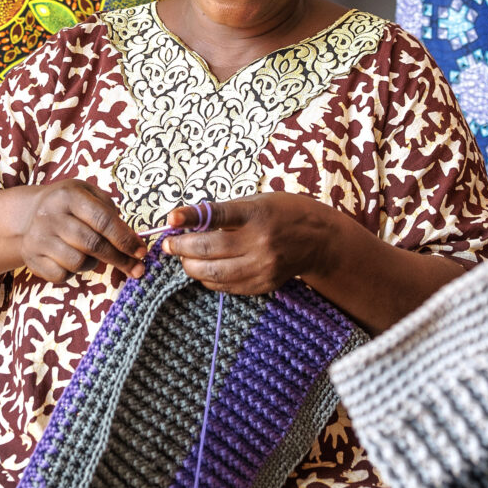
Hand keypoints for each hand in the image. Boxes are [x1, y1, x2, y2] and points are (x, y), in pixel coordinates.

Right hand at [13, 179, 143, 282]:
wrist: (28, 214)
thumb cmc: (69, 206)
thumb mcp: (89, 196)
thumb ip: (112, 216)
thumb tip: (134, 243)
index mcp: (69, 195)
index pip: (103, 220)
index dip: (125, 239)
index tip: (141, 252)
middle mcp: (50, 215)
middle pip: (92, 244)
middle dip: (119, 258)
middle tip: (136, 268)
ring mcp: (38, 237)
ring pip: (78, 262)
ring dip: (92, 263)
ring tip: (90, 253)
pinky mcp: (31, 257)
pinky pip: (61, 275)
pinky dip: (72, 273)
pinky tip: (71, 259)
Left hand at [162, 194, 357, 296]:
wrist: (319, 240)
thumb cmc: (284, 213)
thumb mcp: (257, 201)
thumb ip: (224, 212)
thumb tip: (186, 222)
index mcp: (257, 214)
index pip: (217, 215)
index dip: (190, 218)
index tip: (170, 220)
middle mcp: (260, 242)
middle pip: (209, 250)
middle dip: (182, 248)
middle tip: (169, 245)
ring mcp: (262, 267)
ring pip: (213, 273)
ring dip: (191, 267)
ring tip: (183, 259)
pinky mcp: (263, 284)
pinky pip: (226, 287)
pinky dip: (209, 279)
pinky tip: (204, 270)